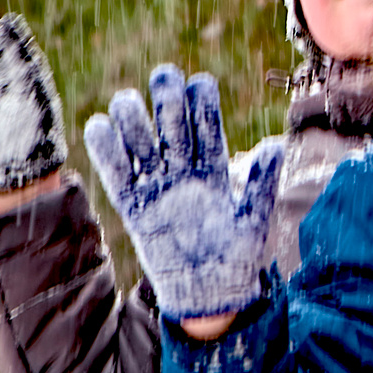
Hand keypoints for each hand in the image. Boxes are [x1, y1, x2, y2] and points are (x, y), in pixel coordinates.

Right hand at [85, 65, 284, 322]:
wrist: (210, 295)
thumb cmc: (238, 258)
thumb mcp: (255, 221)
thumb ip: (262, 185)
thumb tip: (275, 145)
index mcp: (215, 170)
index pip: (208, 128)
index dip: (203, 105)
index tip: (199, 82)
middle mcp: (184, 173)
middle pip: (173, 128)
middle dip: (168, 101)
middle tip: (163, 76)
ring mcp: (158, 189)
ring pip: (142, 146)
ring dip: (134, 121)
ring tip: (126, 100)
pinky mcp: (135, 209)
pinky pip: (118, 177)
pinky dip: (107, 153)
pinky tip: (97, 126)